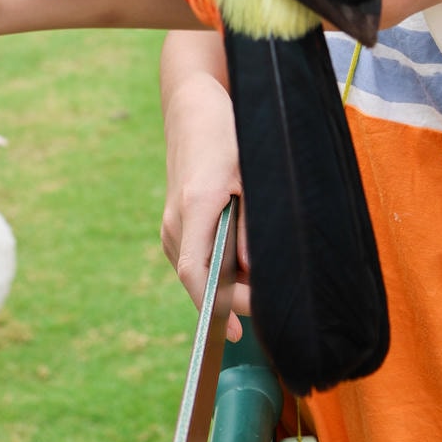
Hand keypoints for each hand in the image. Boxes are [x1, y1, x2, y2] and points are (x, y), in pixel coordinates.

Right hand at [161, 67, 249, 339]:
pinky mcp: (176, 223)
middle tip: (270, 308)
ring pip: (197, 271)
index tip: (234, 332)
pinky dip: (217, 271)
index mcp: (195, 206)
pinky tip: (244, 270)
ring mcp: (171, 223)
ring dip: (226, 285)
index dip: (215, 307)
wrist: (191, 109)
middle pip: (198, 279)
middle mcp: (175, 221)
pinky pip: (195, 259)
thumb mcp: (248, 174)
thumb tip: (253, 271)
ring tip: (262, 288)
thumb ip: (252, 225)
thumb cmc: (226, 135)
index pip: (196, 273)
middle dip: (232, 300)